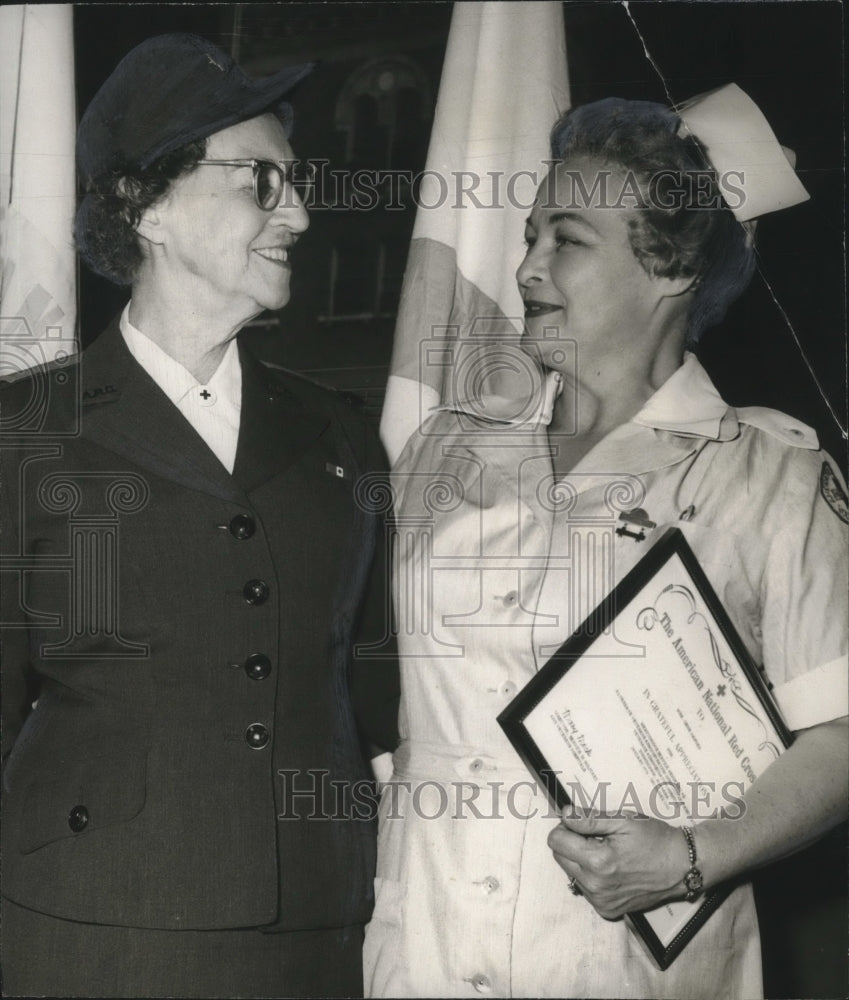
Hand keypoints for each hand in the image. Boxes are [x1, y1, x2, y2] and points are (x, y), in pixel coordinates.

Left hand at [547, 808, 688, 919]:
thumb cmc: (655, 840)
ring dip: (583, 860)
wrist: (682, 866)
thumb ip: (588, 818)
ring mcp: (601, 901)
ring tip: (609, 853)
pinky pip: (586, 888)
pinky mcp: (608, 910)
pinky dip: (593, 876)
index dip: (566, 827)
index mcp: (598, 862)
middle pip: (560, 857)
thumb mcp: (623, 820)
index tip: (581, 824)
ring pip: (572, 872)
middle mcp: (596, 886)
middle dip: (573, 843)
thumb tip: (564, 814)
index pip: (555, 841)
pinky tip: (613, 869)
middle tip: (598, 837)